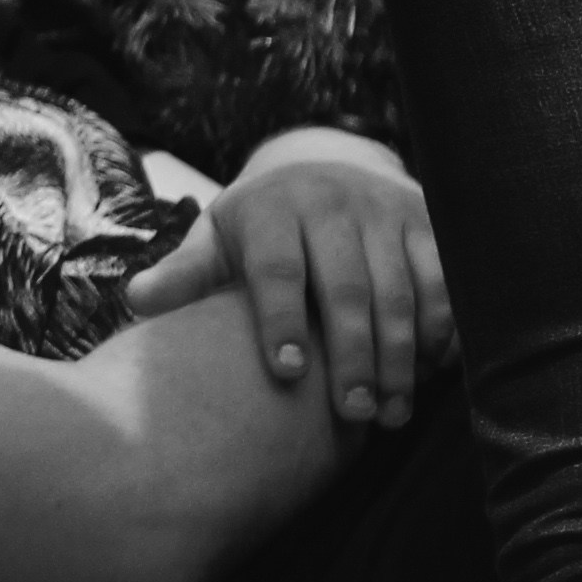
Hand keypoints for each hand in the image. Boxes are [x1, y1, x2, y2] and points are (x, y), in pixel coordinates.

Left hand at [124, 128, 451, 430]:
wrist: (326, 167)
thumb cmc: (262, 226)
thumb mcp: (220, 238)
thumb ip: (188, 272)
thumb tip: (137, 299)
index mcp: (272, 209)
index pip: (277, 267)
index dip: (281, 319)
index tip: (285, 372)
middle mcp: (331, 203)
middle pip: (346, 286)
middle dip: (352, 354)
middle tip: (353, 414)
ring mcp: (384, 210)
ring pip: (400, 290)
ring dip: (400, 356)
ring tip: (392, 412)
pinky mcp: (427, 220)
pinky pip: (443, 280)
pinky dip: (440, 329)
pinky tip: (429, 374)